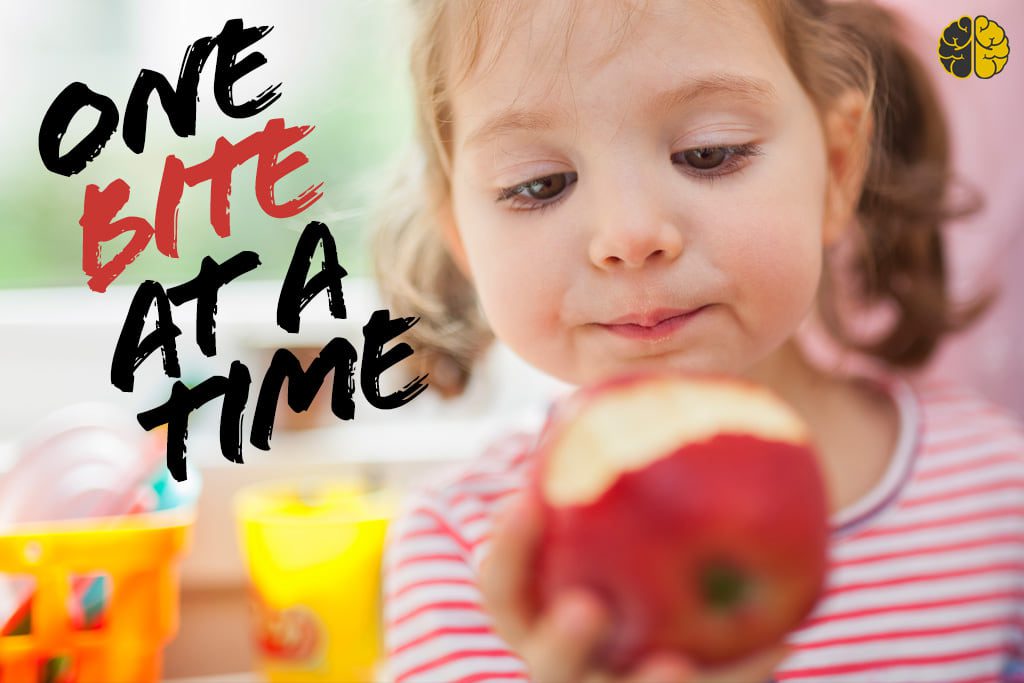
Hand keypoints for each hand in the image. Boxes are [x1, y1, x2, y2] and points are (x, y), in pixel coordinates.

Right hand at [479, 492, 790, 682]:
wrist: (666, 630)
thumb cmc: (624, 546)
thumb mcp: (613, 512)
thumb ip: (614, 466)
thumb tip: (658, 381)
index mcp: (534, 611)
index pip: (502, 585)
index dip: (507, 548)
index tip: (526, 502)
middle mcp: (563, 661)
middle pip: (548, 664)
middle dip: (560, 642)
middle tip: (588, 608)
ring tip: (676, 662)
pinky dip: (739, 673)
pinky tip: (782, 638)